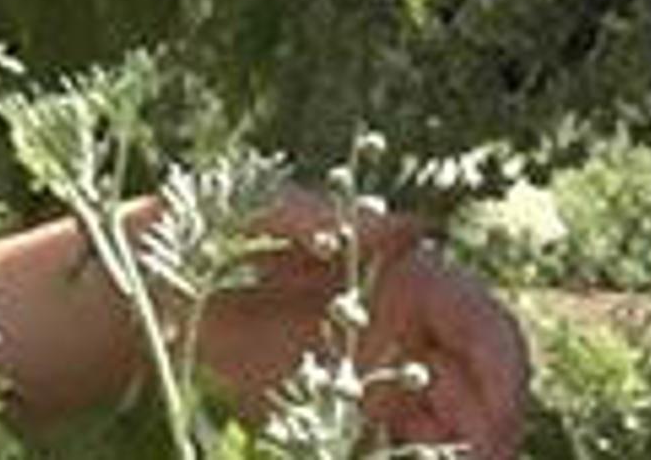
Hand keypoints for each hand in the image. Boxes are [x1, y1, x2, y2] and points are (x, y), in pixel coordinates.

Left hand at [194, 196, 529, 458]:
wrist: (145, 294)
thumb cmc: (209, 234)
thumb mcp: (260, 215)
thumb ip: (331, 218)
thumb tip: (416, 226)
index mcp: (408, 275)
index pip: (484, 326)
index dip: (506, 376)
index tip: (498, 431)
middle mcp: (408, 328)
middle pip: (479, 390)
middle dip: (492, 439)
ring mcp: (381, 377)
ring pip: (449, 429)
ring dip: (459, 458)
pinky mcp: (347, 420)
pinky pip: (397, 451)